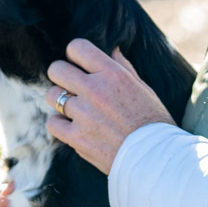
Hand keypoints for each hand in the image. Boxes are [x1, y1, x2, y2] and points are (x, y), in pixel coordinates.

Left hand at [45, 39, 176, 174]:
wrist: (155, 158)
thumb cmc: (154, 122)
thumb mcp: (144, 88)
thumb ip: (124, 67)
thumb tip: (112, 50)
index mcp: (113, 74)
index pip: (77, 47)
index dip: (74, 54)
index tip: (78, 64)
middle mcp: (95, 90)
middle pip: (56, 69)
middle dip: (61, 75)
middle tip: (70, 85)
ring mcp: (83, 114)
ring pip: (52, 95)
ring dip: (60, 100)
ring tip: (73, 108)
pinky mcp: (76, 137)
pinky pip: (52, 123)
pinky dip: (60, 124)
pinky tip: (72, 127)